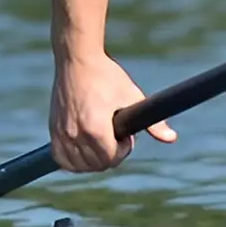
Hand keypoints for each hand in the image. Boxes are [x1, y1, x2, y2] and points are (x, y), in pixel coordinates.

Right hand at [49, 51, 176, 171]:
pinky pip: (60, 158)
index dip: (123, 150)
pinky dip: (72, 160)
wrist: (77, 59)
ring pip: (78, 166)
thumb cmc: (106, 75)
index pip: (111, 159)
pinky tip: (83, 149)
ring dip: (92, 160)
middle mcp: (76, 134)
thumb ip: (153, 123)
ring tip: (100, 141)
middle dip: (109, 155)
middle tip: (114, 136)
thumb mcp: (132, 96)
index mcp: (96, 128)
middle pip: (96, 165)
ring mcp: (62, 133)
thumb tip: (172, 138)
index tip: (125, 135)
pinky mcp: (53, 129)